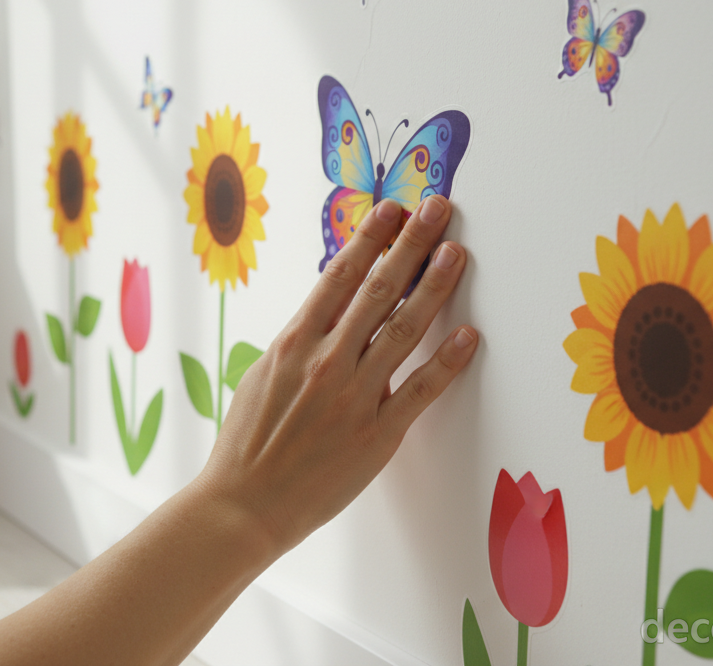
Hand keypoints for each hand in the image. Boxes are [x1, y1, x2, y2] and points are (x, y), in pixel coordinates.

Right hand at [198, 194, 477, 555]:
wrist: (244, 504)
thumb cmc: (248, 441)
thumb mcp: (263, 374)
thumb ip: (299, 340)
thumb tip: (327, 305)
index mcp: (294, 342)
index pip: (339, 275)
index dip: (370, 237)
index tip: (392, 208)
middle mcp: (326, 361)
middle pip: (377, 290)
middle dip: (410, 244)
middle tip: (437, 208)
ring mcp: (354, 397)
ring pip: (403, 330)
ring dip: (434, 288)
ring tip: (456, 254)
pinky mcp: (377, 435)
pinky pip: (420, 391)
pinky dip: (446, 363)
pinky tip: (469, 337)